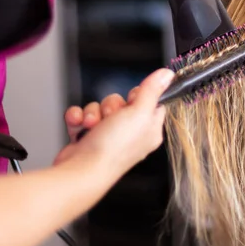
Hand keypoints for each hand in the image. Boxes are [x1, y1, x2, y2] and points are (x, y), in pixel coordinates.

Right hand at [57, 68, 174, 181]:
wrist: (81, 171)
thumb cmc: (113, 149)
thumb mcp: (139, 113)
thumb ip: (152, 91)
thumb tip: (167, 75)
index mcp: (149, 129)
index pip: (152, 102)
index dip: (141, 96)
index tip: (133, 99)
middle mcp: (130, 133)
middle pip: (121, 101)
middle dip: (110, 105)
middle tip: (111, 117)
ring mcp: (108, 136)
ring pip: (99, 107)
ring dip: (92, 112)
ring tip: (91, 126)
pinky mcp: (88, 138)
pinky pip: (82, 115)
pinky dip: (77, 119)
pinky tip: (78, 127)